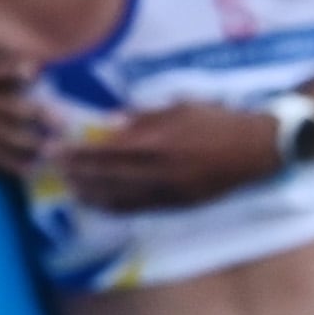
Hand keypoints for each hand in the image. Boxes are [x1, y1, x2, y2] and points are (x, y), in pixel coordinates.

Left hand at [58, 101, 284, 209]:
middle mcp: (158, 169)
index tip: (56, 149)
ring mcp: (167, 190)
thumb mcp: (182, 107)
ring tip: (70, 188)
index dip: (78, 151)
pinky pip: (137, 207)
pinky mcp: (177, 203)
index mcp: (158, 141)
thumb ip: (144, 116)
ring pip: (118, 196)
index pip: (106, 149)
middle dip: (76, 172)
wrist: (258, 147)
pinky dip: (113, 206)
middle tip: (54, 169)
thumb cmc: (220, 121)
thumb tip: (110, 123)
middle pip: (106, 174)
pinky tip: (98, 203)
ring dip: (89, 193)